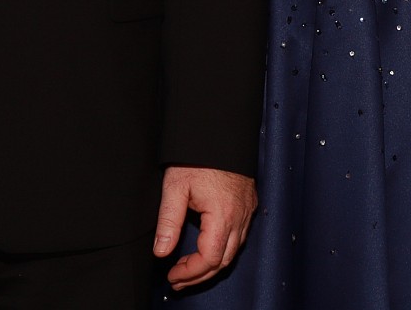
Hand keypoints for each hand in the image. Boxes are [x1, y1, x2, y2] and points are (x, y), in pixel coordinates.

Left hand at [154, 165, 256, 289]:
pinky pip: (240, 235)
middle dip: (200, 275)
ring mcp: (247, 210)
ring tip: (190, 268)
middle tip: (178, 279)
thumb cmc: (198, 156)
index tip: (173, 274)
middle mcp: (240, 216)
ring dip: (212, 264)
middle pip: (224, 261)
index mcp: (222, 215)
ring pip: (234, 250)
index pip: (209, 259)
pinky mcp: (249, 203)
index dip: (190, 272)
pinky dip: (223, 248)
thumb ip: (168, 221)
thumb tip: (161, 252)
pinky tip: (208, 247)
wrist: (219, 131)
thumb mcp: (175, 186)